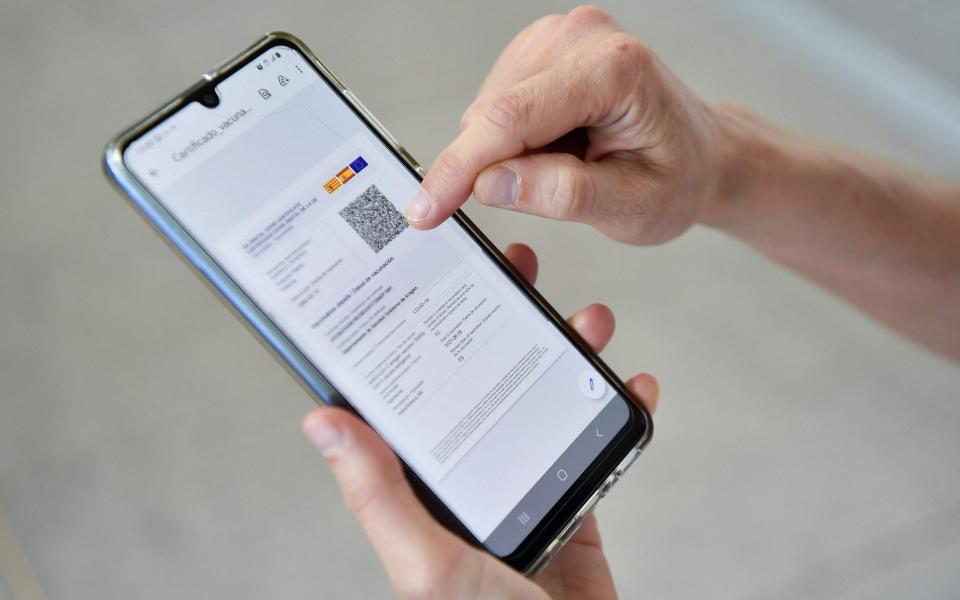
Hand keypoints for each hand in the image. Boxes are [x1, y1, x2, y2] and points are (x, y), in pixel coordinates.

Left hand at [302, 243, 658, 598]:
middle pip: (481, 385)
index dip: (419, 335)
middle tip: (521, 273)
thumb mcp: (427, 564)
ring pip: (541, 405)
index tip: (436, 279)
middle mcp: (467, 482)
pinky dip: (614, 414)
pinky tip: (632, 385)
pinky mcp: (573, 512)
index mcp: (421, 491)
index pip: (411, 398)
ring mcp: (522, 493)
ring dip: (566, 358)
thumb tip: (320, 421)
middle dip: (504, 325)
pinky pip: (592, 449)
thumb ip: (378, 495)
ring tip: (589, 320)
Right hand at [404, 5, 727, 244]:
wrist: (701, 156)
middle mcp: (581, 36)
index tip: (424, 210)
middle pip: (493, 113)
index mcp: (613, 69)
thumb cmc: (678, 179)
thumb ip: (562, 194)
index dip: (458, 168)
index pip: (510, 119)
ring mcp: (559, 35)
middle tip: (559, 189)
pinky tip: (560, 146)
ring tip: (571, 163)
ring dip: (509, 154)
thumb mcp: (631, 207)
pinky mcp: (542, 48)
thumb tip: (489, 183)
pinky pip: (498, 104)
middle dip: (496, 167)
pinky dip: (514, 139)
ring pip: (489, 111)